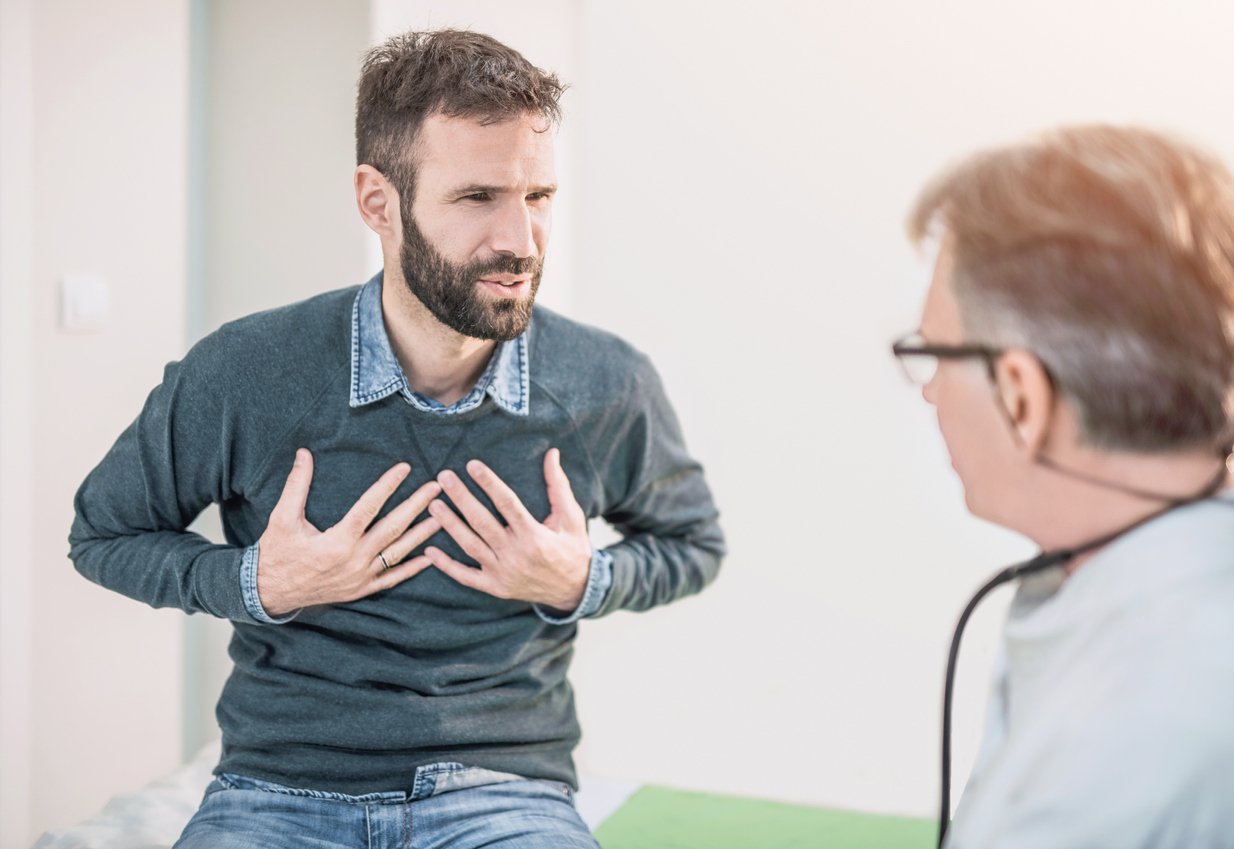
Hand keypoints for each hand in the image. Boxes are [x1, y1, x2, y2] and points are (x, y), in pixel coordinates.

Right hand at [256, 449, 441, 616]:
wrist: (270, 593)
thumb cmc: (276, 553)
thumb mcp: (281, 518)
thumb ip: (296, 486)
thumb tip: (304, 454)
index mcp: (336, 541)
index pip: (369, 507)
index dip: (388, 485)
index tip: (405, 468)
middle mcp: (353, 560)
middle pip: (392, 528)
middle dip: (416, 506)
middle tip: (436, 487)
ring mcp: (360, 578)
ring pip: (398, 553)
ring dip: (421, 535)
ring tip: (441, 516)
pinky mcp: (361, 590)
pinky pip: (392, 579)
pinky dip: (412, 569)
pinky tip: (430, 558)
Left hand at [426, 448, 590, 610]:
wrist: (574, 590)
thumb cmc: (572, 548)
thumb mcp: (571, 517)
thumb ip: (558, 485)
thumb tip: (552, 453)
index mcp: (535, 536)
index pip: (507, 504)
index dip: (489, 483)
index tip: (472, 465)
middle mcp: (517, 555)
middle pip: (482, 522)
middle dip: (461, 498)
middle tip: (444, 477)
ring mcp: (503, 574)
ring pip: (470, 546)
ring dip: (450, 525)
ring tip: (434, 505)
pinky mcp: (495, 588)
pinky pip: (466, 577)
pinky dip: (446, 566)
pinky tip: (429, 551)